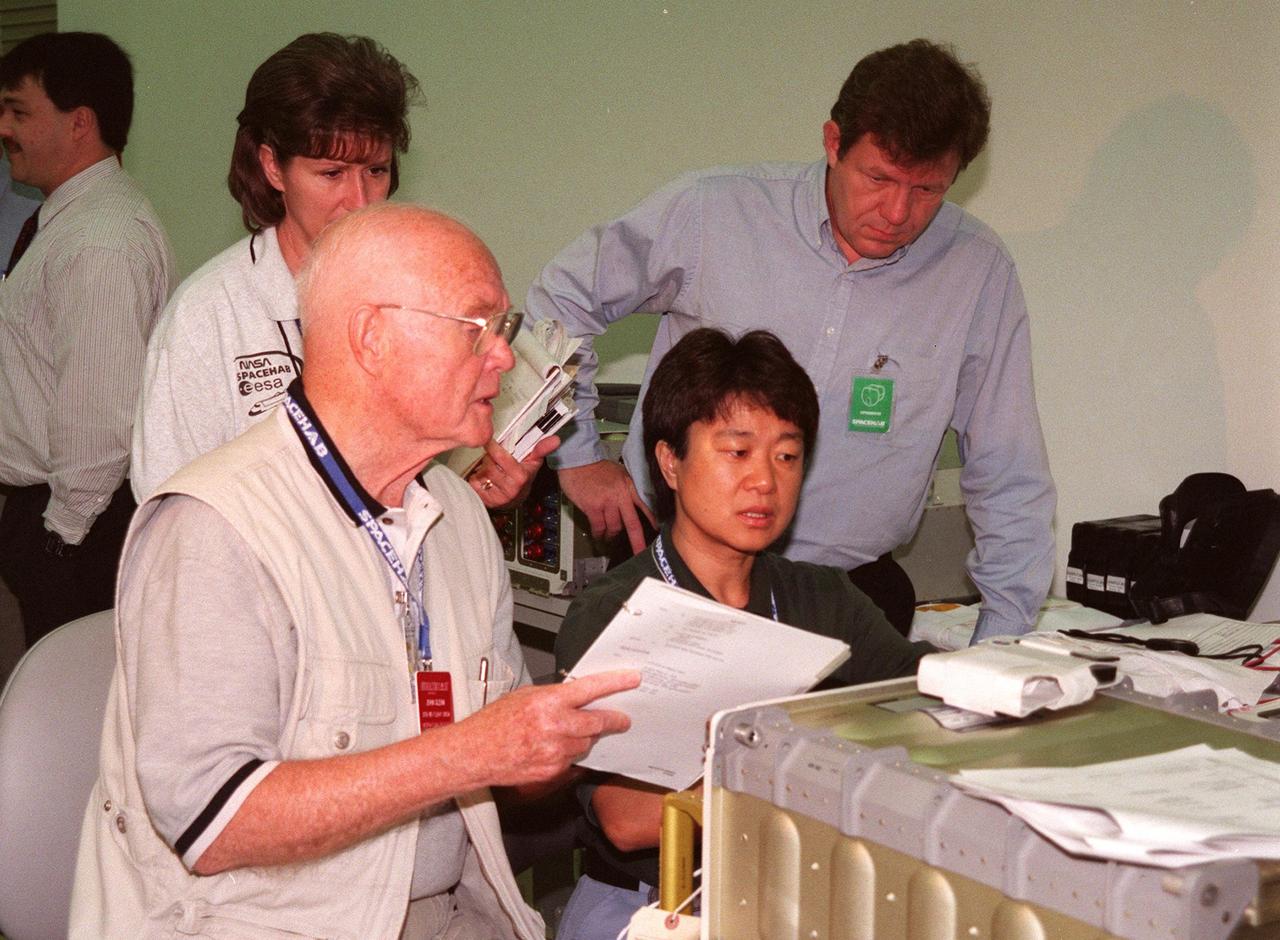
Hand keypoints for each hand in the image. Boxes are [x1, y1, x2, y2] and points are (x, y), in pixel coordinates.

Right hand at [459, 669, 640, 787]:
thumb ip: (553, 696)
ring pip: (586, 743)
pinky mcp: (552, 771)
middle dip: (612, 719)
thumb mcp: (524, 696)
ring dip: (585, 737)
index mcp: (547, 702)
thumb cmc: (493, 723)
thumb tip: (576, 695)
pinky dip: (569, 753)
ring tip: (568, 732)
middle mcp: (555, 726)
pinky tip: (553, 748)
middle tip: (621, 718)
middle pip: (598, 722)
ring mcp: (555, 751)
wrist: (474, 754)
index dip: (615, 683)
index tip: (632, 679)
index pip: (590, 689)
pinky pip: (572, 760)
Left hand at [467, 435, 559, 508]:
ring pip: (480, 473)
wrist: (518, 499)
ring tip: (492, 471)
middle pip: (488, 464)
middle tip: (495, 461)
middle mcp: (510, 489)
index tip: (489, 441)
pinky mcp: (486, 502)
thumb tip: (555, 440)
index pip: (500, 457)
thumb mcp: (534, 462)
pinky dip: (477, 479)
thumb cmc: (524, 477)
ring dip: (483, 470)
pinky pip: (473, 483)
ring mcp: (497, 498)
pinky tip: (486, 480)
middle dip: (490, 460)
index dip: (493, 447)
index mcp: (520, 477)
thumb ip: (541, 449)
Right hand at [558, 460, 654, 553]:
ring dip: (611, 535)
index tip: (658, 530)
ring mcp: (607, 501)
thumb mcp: (618, 473)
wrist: (577, 460)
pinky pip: (599, 526)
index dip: (653, 519)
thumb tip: (630, 504)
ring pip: (614, 527)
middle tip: (639, 553)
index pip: (645, 504)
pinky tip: (598, 534)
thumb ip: (625, 488)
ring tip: (608, 537)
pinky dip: (598, 533)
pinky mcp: (593, 506)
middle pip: (632, 524)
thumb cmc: (595, 467)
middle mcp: (620, 494)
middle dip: (637, 541)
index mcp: (629, 485)